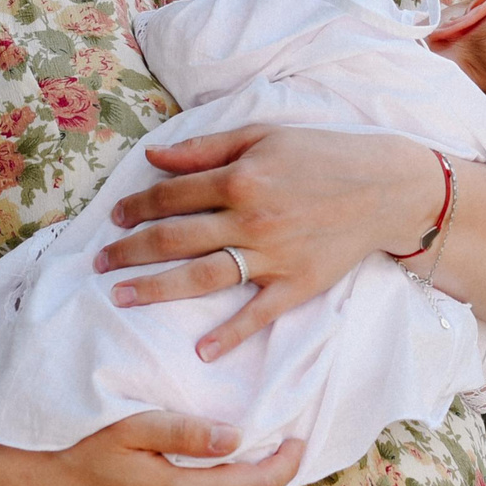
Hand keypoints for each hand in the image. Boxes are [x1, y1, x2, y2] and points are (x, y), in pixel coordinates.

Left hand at [96, 126, 438, 358]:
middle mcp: (250, 218)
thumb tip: (154, 157)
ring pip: (202, 277)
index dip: (136, 207)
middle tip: (100, 263)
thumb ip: (206, 148)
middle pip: (174, 239)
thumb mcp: (263, 135)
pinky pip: (256, 314)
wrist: (386, 186)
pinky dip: (229, 334)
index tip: (115, 219)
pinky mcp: (298, 284)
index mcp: (240, 176)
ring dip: (156, 289)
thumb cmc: (322, 154)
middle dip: (130, 251)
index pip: (171, 195)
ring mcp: (273, 256)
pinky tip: (201, 350)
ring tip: (121, 297)